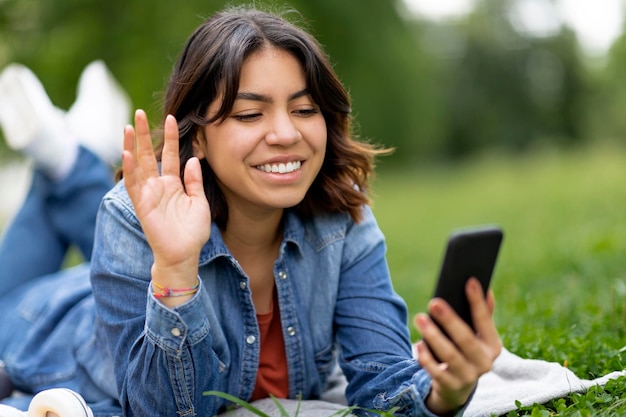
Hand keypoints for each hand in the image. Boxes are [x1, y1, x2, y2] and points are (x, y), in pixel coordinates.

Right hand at [122, 109, 210, 287]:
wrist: (184, 254)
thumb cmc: (192, 232)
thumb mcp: (200, 202)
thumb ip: (195, 181)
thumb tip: (192, 159)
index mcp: (173, 184)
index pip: (170, 155)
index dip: (170, 137)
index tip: (170, 118)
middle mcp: (158, 186)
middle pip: (149, 154)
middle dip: (144, 134)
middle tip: (139, 113)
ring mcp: (148, 194)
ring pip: (137, 165)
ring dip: (132, 146)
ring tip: (129, 126)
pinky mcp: (142, 205)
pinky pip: (133, 184)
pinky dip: (130, 168)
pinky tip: (127, 152)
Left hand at [413, 278, 500, 414]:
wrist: (457, 387)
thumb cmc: (466, 352)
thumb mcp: (477, 337)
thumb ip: (483, 315)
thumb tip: (486, 288)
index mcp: (493, 346)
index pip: (485, 321)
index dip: (477, 302)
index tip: (470, 282)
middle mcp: (484, 363)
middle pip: (465, 339)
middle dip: (449, 320)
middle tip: (433, 302)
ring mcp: (468, 377)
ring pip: (449, 355)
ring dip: (433, 335)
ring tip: (419, 318)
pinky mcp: (450, 386)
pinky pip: (436, 371)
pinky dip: (426, 357)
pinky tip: (418, 344)